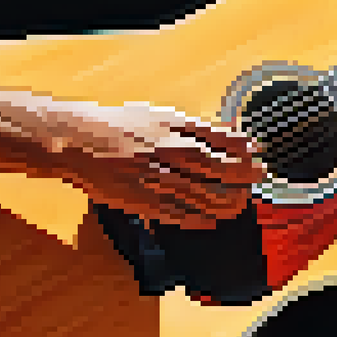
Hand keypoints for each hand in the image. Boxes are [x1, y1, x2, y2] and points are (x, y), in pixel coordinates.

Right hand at [46, 101, 265, 228]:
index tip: (257, 151)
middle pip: (216, 166)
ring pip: (201, 193)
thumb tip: (229, 136)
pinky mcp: (142, 199)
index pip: (219, 137)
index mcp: (172, 126)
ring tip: (241, 202)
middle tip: (258, 177)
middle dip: (242, 173)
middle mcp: (167, 150)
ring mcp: (155, 176)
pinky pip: (177, 213)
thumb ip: (191, 127)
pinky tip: (212, 221)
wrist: (78, 140)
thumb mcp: (158, 115)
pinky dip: (199, 219)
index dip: (242, 147)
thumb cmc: (120, 126)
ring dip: (226, 200)